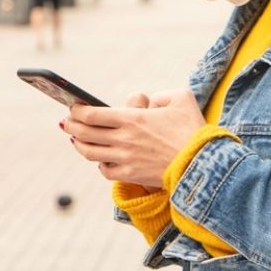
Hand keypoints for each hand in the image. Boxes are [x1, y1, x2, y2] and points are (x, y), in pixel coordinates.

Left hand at [63, 88, 205, 189]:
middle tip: (67, 121)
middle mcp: (124, 140)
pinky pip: (105, 171)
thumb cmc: (194, 129)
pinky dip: (99, 164)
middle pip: (84, 133)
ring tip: (76, 139)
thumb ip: (160, 94)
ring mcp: (126, 160)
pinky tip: (101, 159)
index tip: (73, 106)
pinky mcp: (132, 176)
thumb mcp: (181, 98)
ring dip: (79, 145)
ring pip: (90, 153)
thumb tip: (147, 103)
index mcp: (132, 118)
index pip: (92, 114)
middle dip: (72, 125)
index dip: (78, 110)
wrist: (203, 164)